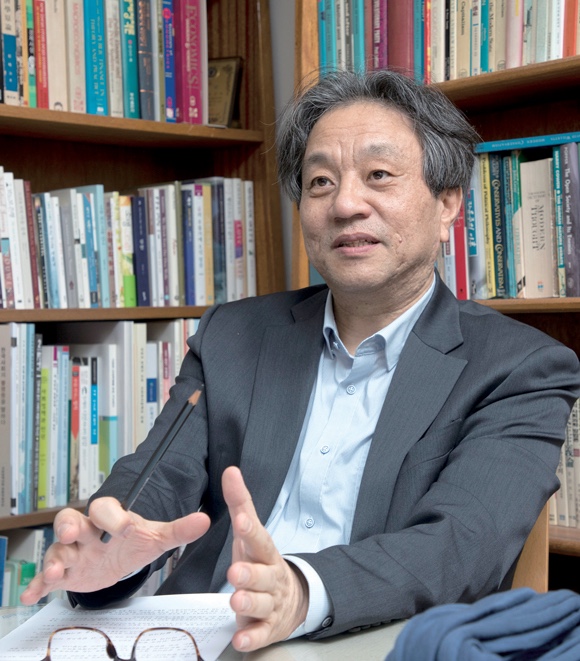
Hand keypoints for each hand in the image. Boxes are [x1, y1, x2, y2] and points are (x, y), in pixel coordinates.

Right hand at [20, 497, 210, 604]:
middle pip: (71, 520)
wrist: (118, 558)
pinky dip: (37, 585)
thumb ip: (178, 530)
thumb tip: (204, 520)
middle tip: (72, 532)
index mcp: (110, 519)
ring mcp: (73, 553)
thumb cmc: (133, 543)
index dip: (113, 516)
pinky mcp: (64, 573)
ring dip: (54, 560)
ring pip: (57, 551)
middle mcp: (87, 532)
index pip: (106, 508)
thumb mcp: (155, 538)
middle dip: (69, 525)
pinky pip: (45, 577)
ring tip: (58, 572)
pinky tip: (31, 595)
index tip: (125, 526)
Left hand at [223, 466, 308, 651]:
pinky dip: (252, 637)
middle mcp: (271, 577)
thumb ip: (239, 503)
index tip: (241, 521)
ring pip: (262, 604)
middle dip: (250, 574)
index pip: (260, 539)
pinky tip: (241, 639)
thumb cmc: (262, 560)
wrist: (292, 599)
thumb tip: (230, 471)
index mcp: (266, 552)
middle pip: (263, 575)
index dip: (251, 530)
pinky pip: (261, 634)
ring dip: (249, 603)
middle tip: (235, 573)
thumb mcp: (250, 532)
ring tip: (235, 601)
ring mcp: (271, 603)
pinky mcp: (268, 628)